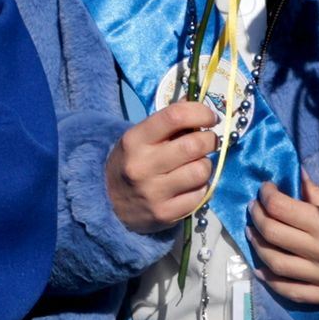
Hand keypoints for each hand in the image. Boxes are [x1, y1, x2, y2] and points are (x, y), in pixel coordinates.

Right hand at [107, 102, 219, 234]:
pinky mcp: (164, 213)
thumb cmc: (132, 162)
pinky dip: (200, 188)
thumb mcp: (141, 138)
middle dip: (209, 140)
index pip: (174, 116)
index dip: (200, 112)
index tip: (210, 117)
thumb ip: (170, 122)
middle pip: (194, 145)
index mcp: (135, 140)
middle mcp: (142, 165)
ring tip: (195, 166)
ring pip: (201, 171)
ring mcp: (153, 192)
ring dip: (205, 166)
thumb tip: (201, 106)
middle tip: (208, 141)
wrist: (108, 202)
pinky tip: (189, 186)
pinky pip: (200, 195)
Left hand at [247, 181, 318, 307]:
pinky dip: (270, 280)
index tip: (267, 189)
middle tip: (255, 207)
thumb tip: (299, 178)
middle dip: (257, 216)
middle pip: (272, 232)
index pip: (281, 208)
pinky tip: (262, 269)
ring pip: (274, 262)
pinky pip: (290, 291)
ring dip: (257, 245)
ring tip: (253, 232)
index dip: (267, 195)